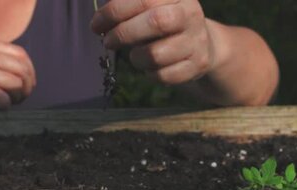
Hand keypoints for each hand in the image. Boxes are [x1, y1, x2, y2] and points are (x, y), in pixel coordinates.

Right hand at [0, 37, 35, 110]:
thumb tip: (17, 74)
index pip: (21, 54)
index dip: (28, 71)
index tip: (25, 84)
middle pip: (23, 70)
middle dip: (27, 86)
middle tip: (21, 98)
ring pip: (17, 84)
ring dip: (18, 97)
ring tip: (10, 103)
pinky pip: (4, 99)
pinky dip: (5, 106)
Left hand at [91, 0, 215, 85]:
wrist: (200, 44)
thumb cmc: (163, 24)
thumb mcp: (150, 7)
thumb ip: (127, 8)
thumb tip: (99, 18)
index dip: (114, 12)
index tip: (96, 24)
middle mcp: (190, 14)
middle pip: (156, 22)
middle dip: (124, 33)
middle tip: (108, 41)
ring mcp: (196, 41)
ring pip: (156, 54)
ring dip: (136, 58)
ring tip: (135, 54)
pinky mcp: (198, 65)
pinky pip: (164, 75)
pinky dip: (150, 74)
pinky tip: (151, 66)